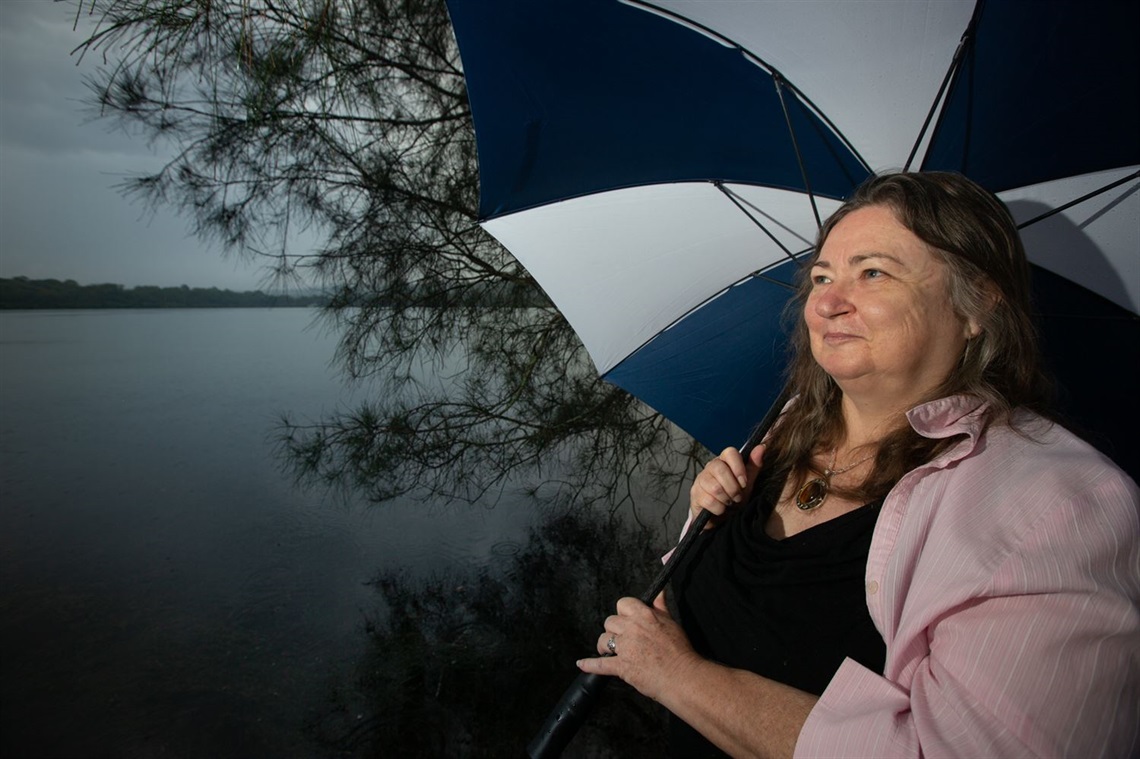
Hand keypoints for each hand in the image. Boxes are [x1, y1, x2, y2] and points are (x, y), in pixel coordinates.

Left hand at [577, 593, 701, 702]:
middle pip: (610, 621)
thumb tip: (660, 592)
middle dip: (614, 630)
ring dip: (605, 645)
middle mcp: (632, 628)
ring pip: (603, 640)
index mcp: (644, 615)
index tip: (627, 620)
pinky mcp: (621, 666)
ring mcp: (625, 647)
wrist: (682, 676)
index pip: (623, 604)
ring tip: (610, 651)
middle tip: (622, 638)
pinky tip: (581, 664)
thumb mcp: (672, 622)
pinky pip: (600, 664)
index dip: (623, 612)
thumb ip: (661, 606)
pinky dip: (589, 664)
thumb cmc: (680, 650)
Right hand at [689, 444, 765, 522]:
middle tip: (738, 497)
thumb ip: (754, 466)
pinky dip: (719, 509)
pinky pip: (709, 501)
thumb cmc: (735, 497)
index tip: (744, 482)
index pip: (730, 452)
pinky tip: (720, 509)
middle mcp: (711, 466)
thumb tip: (762, 447)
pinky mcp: (694, 494)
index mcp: (725, 460)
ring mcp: (701, 479)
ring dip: (726, 499)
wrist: (721, 517)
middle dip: (733, 488)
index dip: (738, 467)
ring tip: (729, 503)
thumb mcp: (747, 483)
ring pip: (715, 487)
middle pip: (720, 470)